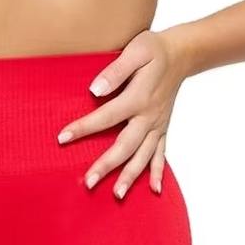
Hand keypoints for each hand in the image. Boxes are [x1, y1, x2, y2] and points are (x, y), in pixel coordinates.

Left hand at [56, 27, 194, 197]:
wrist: (182, 53)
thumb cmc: (153, 49)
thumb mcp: (135, 51)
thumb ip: (115, 71)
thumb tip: (95, 90)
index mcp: (139, 97)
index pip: (107, 116)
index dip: (84, 128)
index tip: (62, 138)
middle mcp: (149, 115)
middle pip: (126, 145)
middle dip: (107, 165)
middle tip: (88, 182)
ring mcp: (158, 124)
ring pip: (144, 155)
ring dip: (131, 176)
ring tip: (118, 195)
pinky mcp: (163, 127)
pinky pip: (162, 153)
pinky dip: (159, 172)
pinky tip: (155, 190)